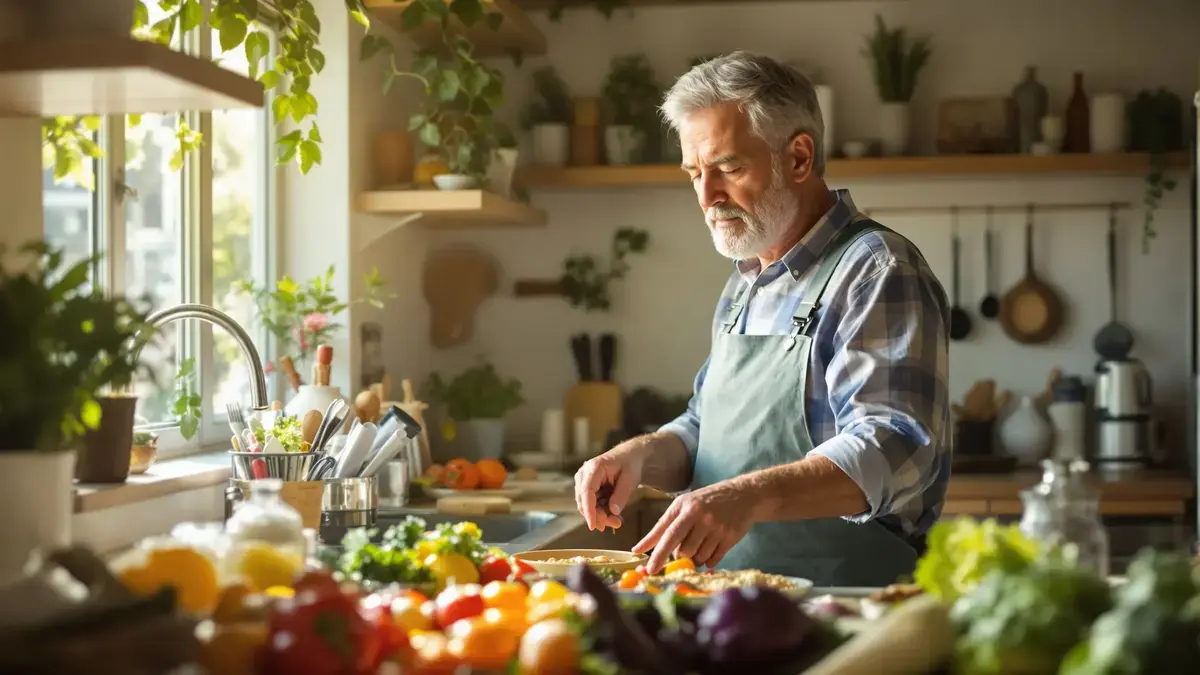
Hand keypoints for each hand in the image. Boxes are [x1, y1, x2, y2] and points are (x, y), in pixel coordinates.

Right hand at [574, 440, 646, 530]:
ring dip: (601, 516)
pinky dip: (601, 512)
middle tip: (617, 524)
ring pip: (587, 506)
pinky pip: (591, 505)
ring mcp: (584, 482)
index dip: (589, 510)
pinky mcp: (587, 488)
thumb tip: (613, 511)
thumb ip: (621, 495)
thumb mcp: (630, 479)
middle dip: (598, 516)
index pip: (586, 491)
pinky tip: (614, 515)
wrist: (630, 457)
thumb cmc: (630, 465)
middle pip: (584, 502)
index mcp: (594, 467)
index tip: (593, 526)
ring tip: (618, 521)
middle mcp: (584, 474)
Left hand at [632, 478, 759, 573]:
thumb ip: (663, 526)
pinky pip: (712, 560)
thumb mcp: (683, 505)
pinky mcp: (730, 538)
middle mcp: (700, 517)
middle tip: (686, 544)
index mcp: (685, 507)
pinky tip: (711, 547)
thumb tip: (639, 548)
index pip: (668, 534)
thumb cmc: (706, 501)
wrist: (743, 495)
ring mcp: (717, 528)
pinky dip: (708, 560)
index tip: (649, 569)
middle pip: (683, 551)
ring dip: (695, 557)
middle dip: (680, 554)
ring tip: (701, 542)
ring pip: (697, 557)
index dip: (658, 553)